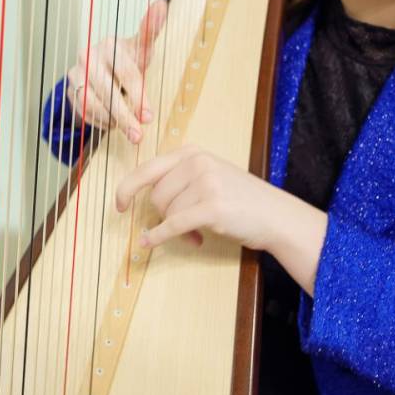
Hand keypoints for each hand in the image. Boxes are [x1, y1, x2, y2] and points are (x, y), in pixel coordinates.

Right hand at [64, 0, 167, 144]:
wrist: (99, 67)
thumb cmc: (125, 59)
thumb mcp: (141, 48)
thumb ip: (150, 30)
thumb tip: (161, 3)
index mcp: (111, 44)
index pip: (127, 72)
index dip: (138, 95)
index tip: (148, 116)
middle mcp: (90, 54)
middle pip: (110, 90)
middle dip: (127, 115)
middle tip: (140, 133)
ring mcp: (76, 72)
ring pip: (93, 102)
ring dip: (113, 120)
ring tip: (130, 132)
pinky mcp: (69, 88)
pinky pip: (84, 110)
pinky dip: (100, 120)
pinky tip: (112, 123)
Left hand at [114, 146, 328, 293]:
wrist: (275, 215)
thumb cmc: (240, 199)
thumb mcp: (209, 176)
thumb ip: (179, 179)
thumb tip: (142, 197)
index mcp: (193, 152)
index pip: (147, 169)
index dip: (127, 188)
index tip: (119, 205)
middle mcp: (197, 162)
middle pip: (156, 196)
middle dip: (164, 215)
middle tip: (184, 226)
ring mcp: (205, 182)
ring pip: (167, 212)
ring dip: (177, 229)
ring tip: (198, 232)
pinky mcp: (212, 207)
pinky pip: (173, 225)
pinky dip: (158, 236)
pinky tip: (149, 243)